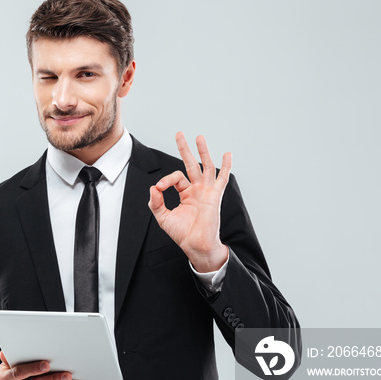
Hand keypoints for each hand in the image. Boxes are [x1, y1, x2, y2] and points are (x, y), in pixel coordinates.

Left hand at [148, 132, 231, 272]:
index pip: (175, 177)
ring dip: (202, 151)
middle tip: (179, 134)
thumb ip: (156, 202)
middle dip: (185, 149)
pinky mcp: (214, 196)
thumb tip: (153, 187)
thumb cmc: (182, 234)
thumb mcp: (163, 217)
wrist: (195, 245)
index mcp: (186, 193)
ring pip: (205, 166)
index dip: (165, 180)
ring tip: (199, 137)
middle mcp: (197, 190)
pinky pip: (222, 179)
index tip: (159, 188)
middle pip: (191, 164)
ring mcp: (206, 191)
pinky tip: (227, 154)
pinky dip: (225, 167)